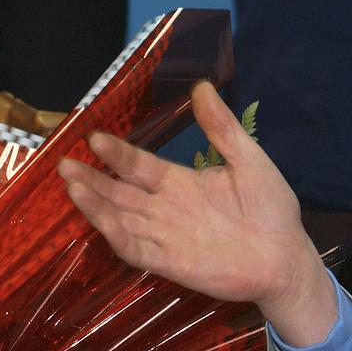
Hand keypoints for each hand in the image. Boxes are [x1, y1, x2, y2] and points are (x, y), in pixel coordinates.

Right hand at [58, 81, 336, 345]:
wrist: (287, 255)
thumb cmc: (271, 207)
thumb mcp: (249, 160)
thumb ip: (222, 128)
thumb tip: (202, 87)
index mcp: (180, 182)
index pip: (140, 165)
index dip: (117, 153)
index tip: (94, 137)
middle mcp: (166, 208)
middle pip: (121, 191)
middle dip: (93, 178)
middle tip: (65, 162)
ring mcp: (165, 236)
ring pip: (121, 219)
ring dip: (97, 204)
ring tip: (73, 185)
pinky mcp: (171, 263)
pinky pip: (136, 249)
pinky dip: (117, 236)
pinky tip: (103, 221)